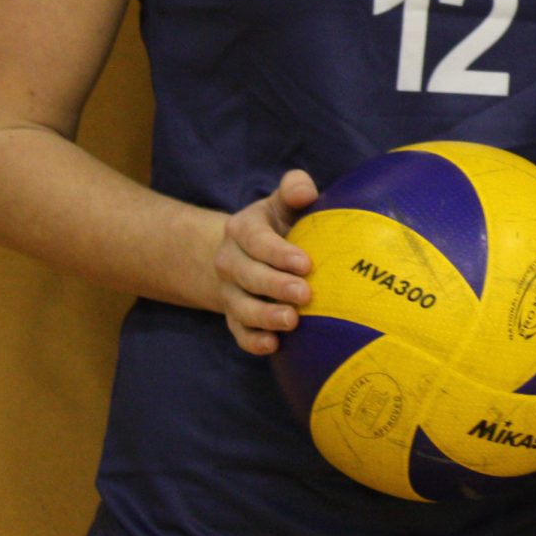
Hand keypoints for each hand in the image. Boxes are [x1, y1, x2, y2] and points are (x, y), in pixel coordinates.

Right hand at [214, 170, 316, 355]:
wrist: (250, 255)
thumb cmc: (281, 225)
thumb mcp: (283, 203)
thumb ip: (295, 189)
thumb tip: (305, 191)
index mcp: (242, 229)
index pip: (256, 240)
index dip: (278, 253)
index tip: (305, 263)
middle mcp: (230, 262)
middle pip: (248, 276)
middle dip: (275, 286)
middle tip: (306, 294)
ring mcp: (230, 292)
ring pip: (241, 308)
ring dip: (265, 317)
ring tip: (292, 321)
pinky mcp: (234, 318)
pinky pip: (239, 334)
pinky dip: (254, 342)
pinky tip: (275, 345)